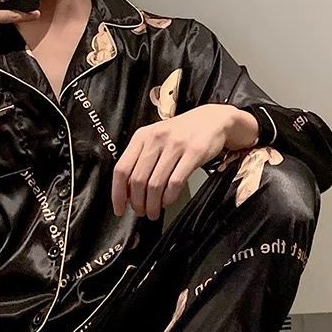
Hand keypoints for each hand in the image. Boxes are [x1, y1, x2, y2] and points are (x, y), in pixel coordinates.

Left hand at [111, 104, 252, 219]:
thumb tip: (127, 191)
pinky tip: (168, 202)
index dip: (117, 193)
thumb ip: (141, 160)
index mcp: (141, 137)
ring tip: (154, 212)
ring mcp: (175, 145)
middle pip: (138, 180)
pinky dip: (169, 197)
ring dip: (153, 204)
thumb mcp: (156, 139)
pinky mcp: (193, 152)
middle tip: (142, 212)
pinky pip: (175, 182)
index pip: (122, 169)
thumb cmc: (182, 133)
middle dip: (137, 202)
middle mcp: (155, 139)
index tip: (119, 208)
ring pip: (155, 184)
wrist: (213, 120)